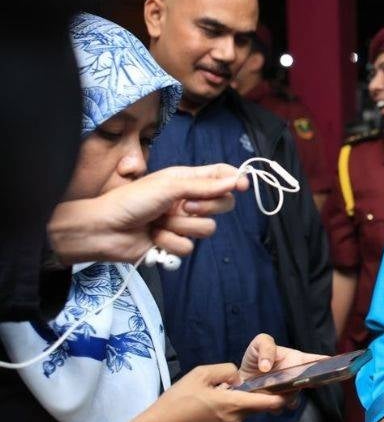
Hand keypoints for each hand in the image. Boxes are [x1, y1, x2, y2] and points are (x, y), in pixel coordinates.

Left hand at [48, 164, 248, 264]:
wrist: (104, 230)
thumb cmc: (131, 201)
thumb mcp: (169, 186)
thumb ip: (204, 185)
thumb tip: (236, 179)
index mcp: (186, 179)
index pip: (220, 175)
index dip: (234, 179)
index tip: (242, 185)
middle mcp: (187, 200)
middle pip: (221, 205)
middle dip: (204, 208)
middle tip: (184, 206)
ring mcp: (181, 223)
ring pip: (206, 229)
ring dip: (181, 228)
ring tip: (159, 223)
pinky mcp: (174, 243)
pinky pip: (188, 247)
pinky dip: (170, 243)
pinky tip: (153, 238)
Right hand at [133, 362, 285, 421]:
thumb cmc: (177, 401)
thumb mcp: (201, 374)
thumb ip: (226, 370)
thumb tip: (237, 377)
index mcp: (234, 405)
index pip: (269, 404)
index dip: (284, 396)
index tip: (293, 388)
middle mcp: (235, 420)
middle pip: (257, 406)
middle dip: (260, 394)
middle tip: (254, 380)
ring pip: (243, 411)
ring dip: (240, 400)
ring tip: (221, 389)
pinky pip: (231, 417)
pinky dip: (229, 408)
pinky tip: (210, 401)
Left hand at [238, 333, 328, 408]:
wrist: (242, 378)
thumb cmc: (255, 357)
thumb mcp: (260, 343)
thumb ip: (266, 348)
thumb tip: (266, 366)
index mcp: (298, 360)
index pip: (318, 361)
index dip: (329, 364)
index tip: (337, 367)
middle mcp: (298, 378)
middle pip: (310, 383)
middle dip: (307, 384)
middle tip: (296, 381)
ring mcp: (289, 392)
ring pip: (294, 399)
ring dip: (286, 397)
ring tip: (271, 389)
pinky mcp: (276, 404)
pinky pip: (279, 408)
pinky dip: (272, 406)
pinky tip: (264, 398)